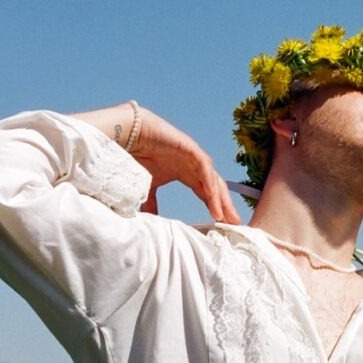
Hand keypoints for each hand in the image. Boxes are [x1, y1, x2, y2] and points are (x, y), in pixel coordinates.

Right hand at [132, 108, 240, 222]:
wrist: (128, 136)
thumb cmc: (138, 157)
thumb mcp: (148, 188)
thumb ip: (152, 204)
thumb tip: (151, 222)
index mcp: (188, 175)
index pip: (207, 195)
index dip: (216, 209)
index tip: (224, 226)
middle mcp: (194, 166)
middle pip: (216, 189)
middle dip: (226, 206)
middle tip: (234, 224)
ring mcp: (193, 157)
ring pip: (213, 179)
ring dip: (220, 198)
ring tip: (224, 216)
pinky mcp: (190, 148)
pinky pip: (204, 167)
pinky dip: (209, 183)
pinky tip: (212, 198)